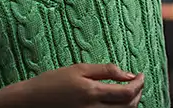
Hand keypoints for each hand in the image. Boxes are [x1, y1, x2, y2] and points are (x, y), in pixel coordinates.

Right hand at [13, 63, 143, 107]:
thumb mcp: (80, 69)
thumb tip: (128, 74)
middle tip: (139, 82)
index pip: (127, 93)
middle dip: (138, 94)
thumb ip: (106, 71)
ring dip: (131, 104)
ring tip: (130, 91)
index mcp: (92, 93)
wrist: (30, 102)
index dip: (139, 84)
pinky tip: (117, 102)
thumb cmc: (53, 82)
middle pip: (128, 107)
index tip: (142, 75)